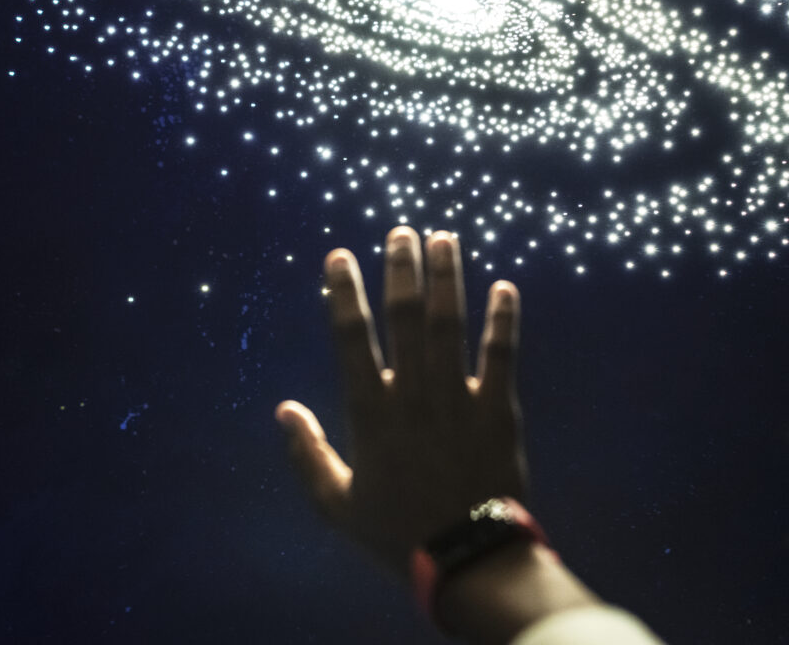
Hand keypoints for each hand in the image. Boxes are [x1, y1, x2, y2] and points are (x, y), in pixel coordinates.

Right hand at [275, 226, 527, 577]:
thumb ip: (307, 453)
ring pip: (452, 325)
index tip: (339, 256)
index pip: (352, 339)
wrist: (465, 558)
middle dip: (402, 269)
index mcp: (370, 413)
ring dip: (448, 279)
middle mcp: (413, 395)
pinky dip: (504, 320)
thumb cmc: (395, 531)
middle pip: (407, 318)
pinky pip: (502, 355)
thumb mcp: (335, 503)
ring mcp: (459, 399)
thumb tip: (283, 409)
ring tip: (446, 238)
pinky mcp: (498, 410)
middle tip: (401, 231)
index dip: (344, 293)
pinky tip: (505, 287)